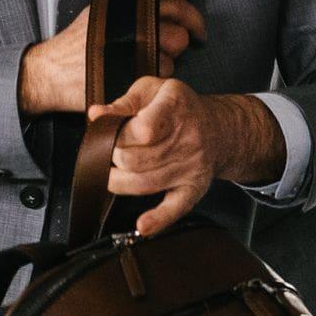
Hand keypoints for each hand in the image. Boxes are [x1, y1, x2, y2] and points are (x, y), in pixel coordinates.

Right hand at [17, 0, 207, 115]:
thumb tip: (159, 2)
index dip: (194, 18)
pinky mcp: (130, 78)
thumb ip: (129, 5)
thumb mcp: (100, 11)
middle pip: (178, 37)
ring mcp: (133, 55)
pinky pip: (157, 80)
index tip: (199, 32)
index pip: (176, 5)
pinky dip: (152, 81)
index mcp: (129, 7)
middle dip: (177, 46)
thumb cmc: (75, 44)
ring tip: (142, 66)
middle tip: (166, 52)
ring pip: (171, 62)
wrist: (50, 72)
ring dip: (164, 66)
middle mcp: (134, 27)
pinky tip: (136, 79)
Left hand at [89, 79, 284, 235]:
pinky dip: (158, 219)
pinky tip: (143, 225)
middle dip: (113, 157)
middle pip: (135, 160)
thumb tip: (96, 115)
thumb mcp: (152, 90)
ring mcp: (191, 166)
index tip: (110, 133)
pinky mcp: (193, 187)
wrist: (218, 128)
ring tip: (113, 171)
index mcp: (175, 108)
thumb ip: (123, 102)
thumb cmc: (180, 107)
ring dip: (118, 180)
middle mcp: (187, 139)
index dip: (118, 135)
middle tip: (111, 150)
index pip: (141, 130)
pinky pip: (175, 208)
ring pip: (143, 183)